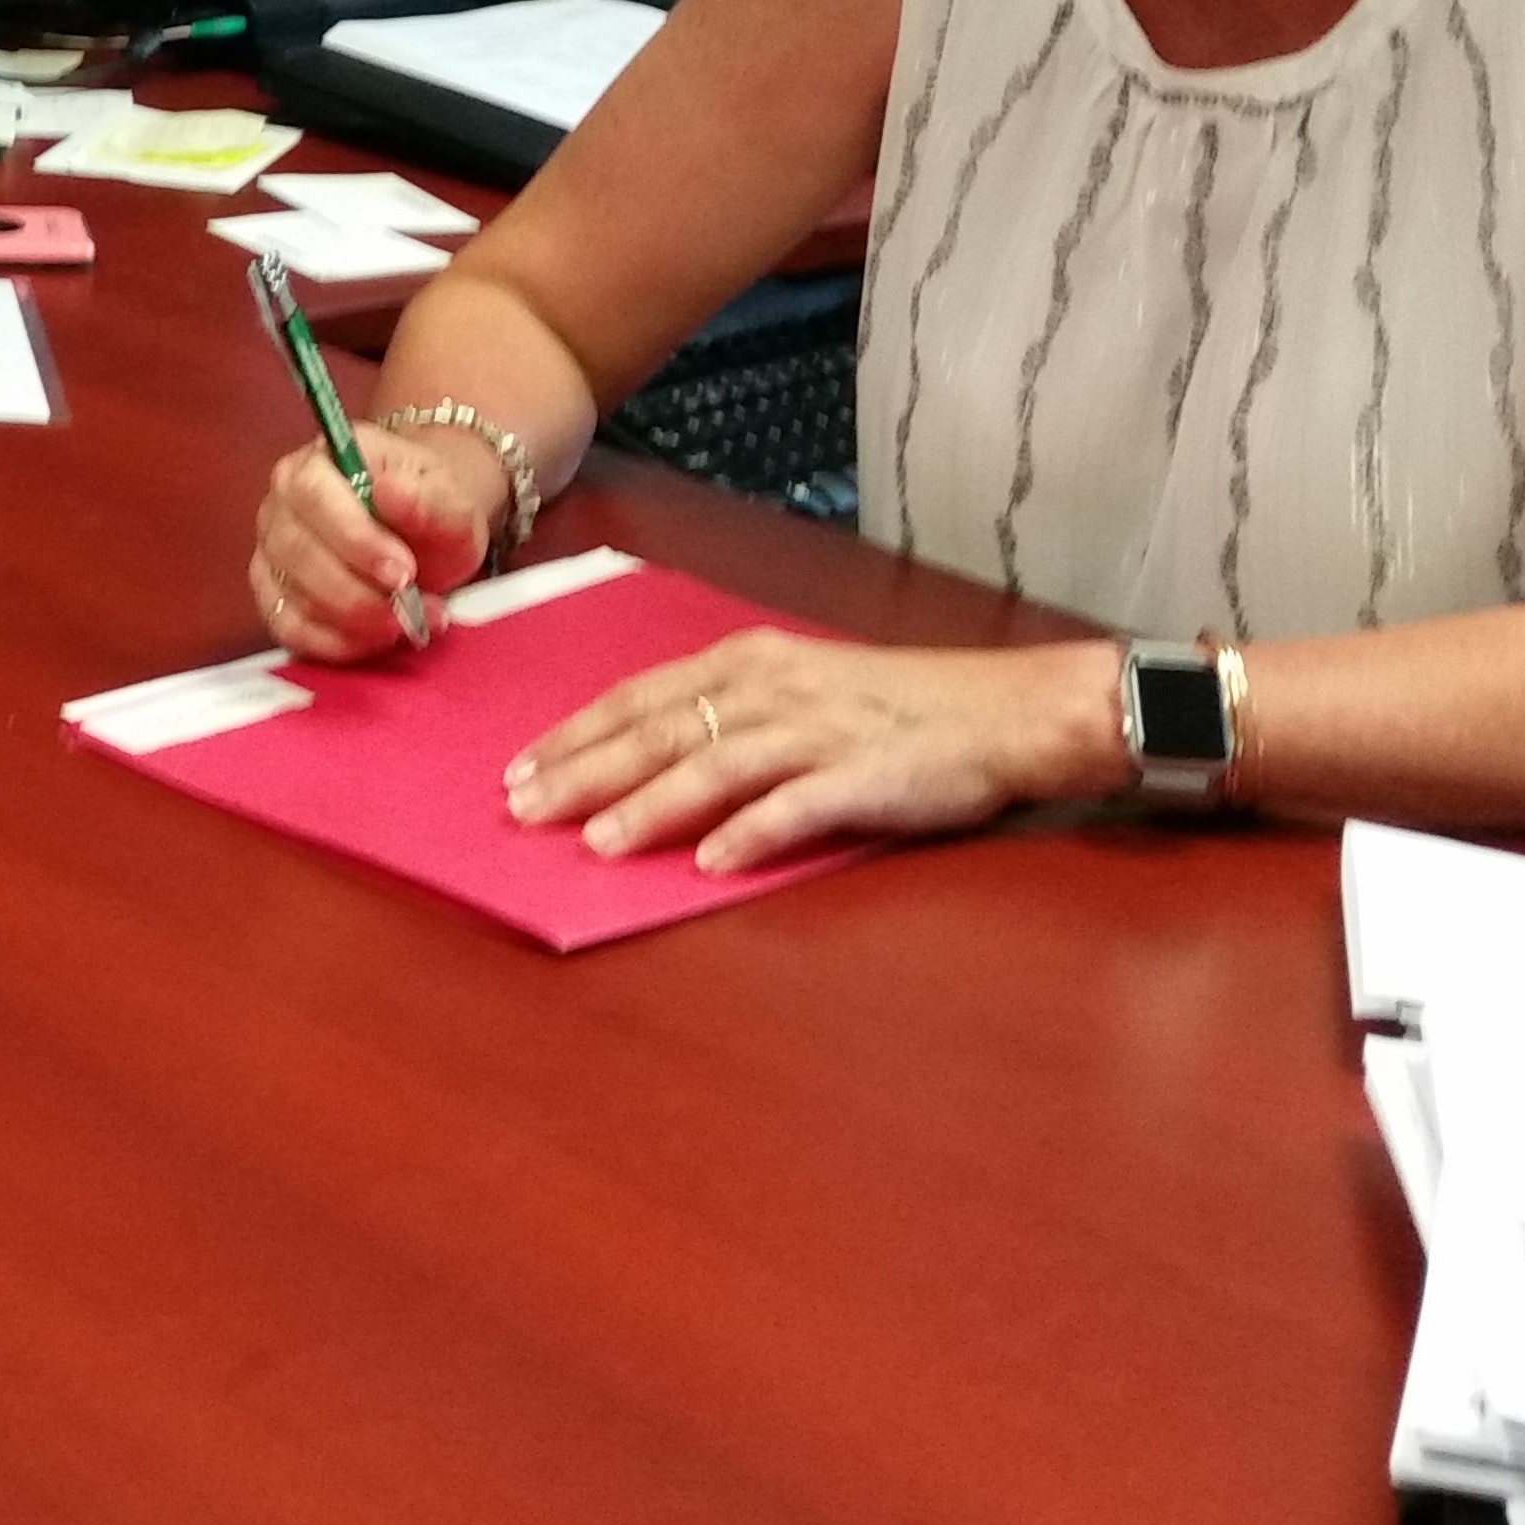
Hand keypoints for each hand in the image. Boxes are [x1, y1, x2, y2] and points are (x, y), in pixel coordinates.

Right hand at [245, 423, 497, 662]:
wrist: (422, 532)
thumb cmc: (428, 509)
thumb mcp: (450, 501)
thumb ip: (429, 499)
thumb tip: (389, 490)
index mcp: (320, 461)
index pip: (313, 494)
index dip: (354, 539)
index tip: (403, 571)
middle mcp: (283, 503)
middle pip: (296, 551)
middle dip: (356, 591)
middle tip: (408, 606)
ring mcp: (272, 551)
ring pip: (291, 594)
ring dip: (352, 620)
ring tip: (405, 621)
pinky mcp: (272, 596)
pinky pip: (287, 628)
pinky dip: (332, 643)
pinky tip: (373, 639)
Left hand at [503, 632, 1125, 872]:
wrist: (1007, 710)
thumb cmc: (898, 704)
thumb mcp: (801, 687)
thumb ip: (728, 716)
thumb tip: (648, 757)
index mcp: (751, 661)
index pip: (641, 697)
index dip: (576, 733)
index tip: (518, 767)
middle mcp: (775, 689)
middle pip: (660, 731)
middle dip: (584, 772)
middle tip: (524, 810)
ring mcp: (819, 732)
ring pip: (715, 767)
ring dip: (650, 806)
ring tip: (596, 843)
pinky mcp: (866, 776)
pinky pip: (798, 806)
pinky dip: (749, 833)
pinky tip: (710, 863)